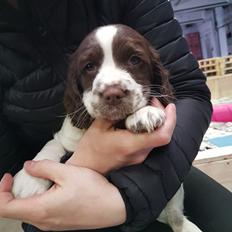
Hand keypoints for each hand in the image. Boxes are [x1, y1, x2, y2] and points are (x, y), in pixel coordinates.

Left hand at [0, 160, 125, 230]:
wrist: (114, 206)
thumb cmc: (94, 191)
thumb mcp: (68, 173)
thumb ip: (44, 168)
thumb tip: (28, 166)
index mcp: (41, 209)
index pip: (5, 207)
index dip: (1, 191)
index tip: (9, 177)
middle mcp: (44, 222)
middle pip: (15, 210)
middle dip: (14, 191)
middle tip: (24, 175)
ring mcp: (52, 225)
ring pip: (28, 212)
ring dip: (27, 195)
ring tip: (39, 181)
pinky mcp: (61, 223)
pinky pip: (41, 214)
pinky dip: (38, 201)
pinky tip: (52, 190)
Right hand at [67, 100, 175, 173]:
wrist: (87, 169)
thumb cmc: (90, 148)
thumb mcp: (99, 125)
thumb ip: (116, 112)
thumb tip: (129, 101)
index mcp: (130, 144)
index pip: (162, 136)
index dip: (171, 120)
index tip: (170, 106)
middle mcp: (139, 153)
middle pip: (162, 134)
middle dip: (162, 116)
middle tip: (152, 102)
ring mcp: (139, 158)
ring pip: (156, 138)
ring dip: (156, 122)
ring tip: (146, 108)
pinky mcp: (137, 158)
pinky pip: (149, 142)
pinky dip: (150, 129)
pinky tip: (139, 120)